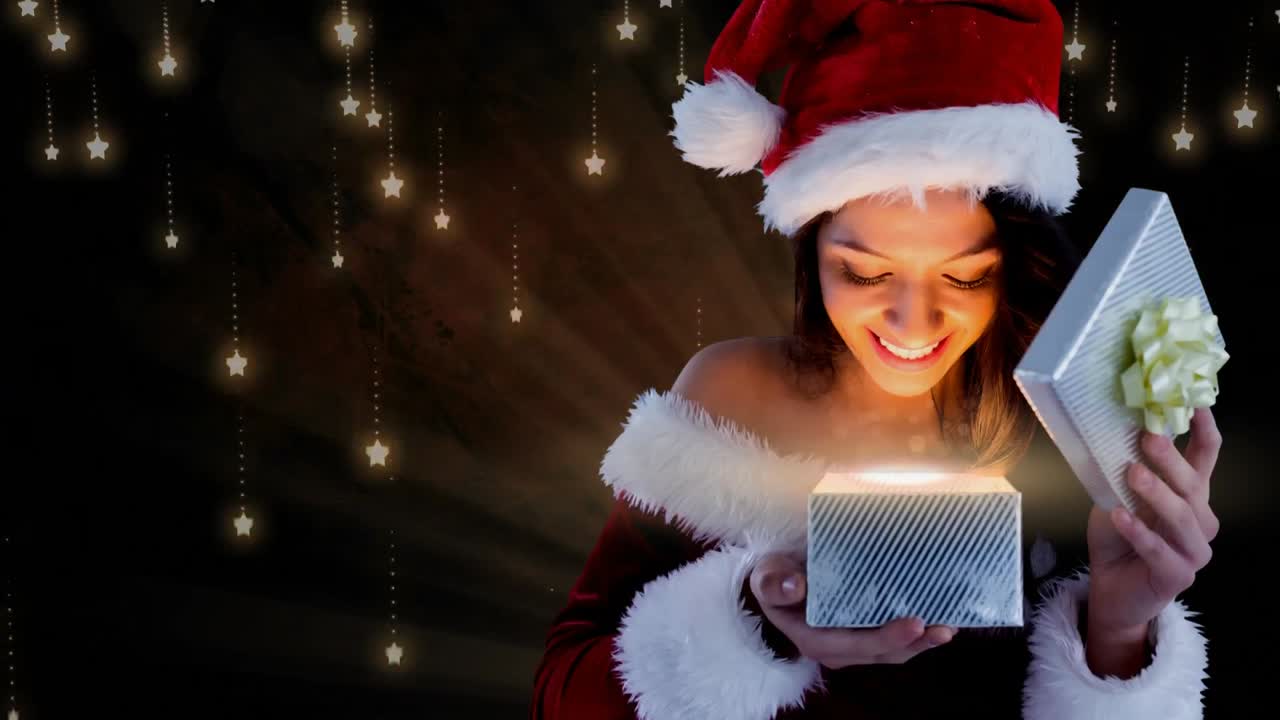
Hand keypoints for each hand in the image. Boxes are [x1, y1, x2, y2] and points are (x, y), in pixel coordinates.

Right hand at [746, 552, 955, 668]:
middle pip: (882, 653)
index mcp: (814, 638)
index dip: (888, 638)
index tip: (915, 622)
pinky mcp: (864, 634)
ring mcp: (853, 644)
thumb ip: (775, 583)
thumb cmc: (774, 579)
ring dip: (922, 642)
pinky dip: (917, 633)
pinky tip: (938, 620)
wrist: (777, 582)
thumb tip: (795, 586)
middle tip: (944, 627)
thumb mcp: (767, 577)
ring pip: (893, 651)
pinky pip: (894, 640)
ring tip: (949, 627)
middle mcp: (837, 649)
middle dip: (916, 643)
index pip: (856, 644)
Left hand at [1086, 407, 1220, 638]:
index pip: (1205, 459)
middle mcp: (1200, 520)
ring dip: (1157, 494)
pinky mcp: (1180, 575)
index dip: (1204, 432)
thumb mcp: (1118, 494)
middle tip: (1148, 439)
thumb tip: (1118, 430)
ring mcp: (1195, 550)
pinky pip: (1160, 551)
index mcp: (1190, 495)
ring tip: (1132, 474)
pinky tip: (1120, 518)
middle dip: (1172, 460)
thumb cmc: (1117, 536)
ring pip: (1182, 518)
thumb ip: (1127, 470)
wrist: (1110, 587)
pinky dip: (1140, 533)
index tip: (1197, 405)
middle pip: (1193, 486)